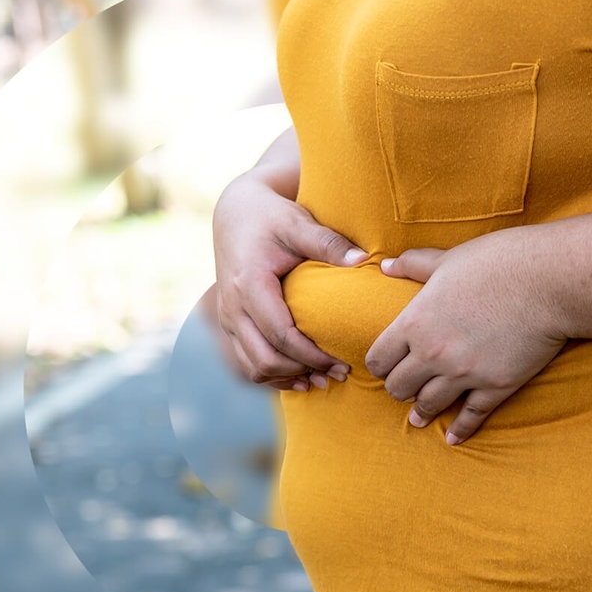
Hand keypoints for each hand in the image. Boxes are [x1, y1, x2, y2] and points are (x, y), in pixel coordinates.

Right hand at [212, 170, 366, 390]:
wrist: (236, 213)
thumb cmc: (271, 217)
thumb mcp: (298, 223)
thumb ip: (329, 242)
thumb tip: (363, 260)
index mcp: (249, 284)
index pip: (280, 335)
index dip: (311, 355)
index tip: (342, 361)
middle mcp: (232, 306)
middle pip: (265, 359)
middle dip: (303, 372)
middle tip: (340, 373)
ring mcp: (228, 318)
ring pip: (254, 367)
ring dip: (288, 378)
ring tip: (323, 378)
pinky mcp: (230, 324)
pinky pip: (249, 362)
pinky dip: (274, 375)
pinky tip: (302, 377)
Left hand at [366, 234, 568, 443]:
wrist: (549, 281)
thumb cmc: (498, 262)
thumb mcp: (448, 259)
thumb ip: (413, 265)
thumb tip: (385, 265)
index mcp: (415, 322)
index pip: (378, 359)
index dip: (380, 364)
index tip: (386, 365)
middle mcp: (433, 354)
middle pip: (397, 388)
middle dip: (398, 388)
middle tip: (405, 387)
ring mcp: (464, 374)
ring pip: (428, 405)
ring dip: (422, 411)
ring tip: (419, 416)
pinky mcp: (496, 386)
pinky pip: (470, 416)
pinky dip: (460, 429)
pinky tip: (453, 438)